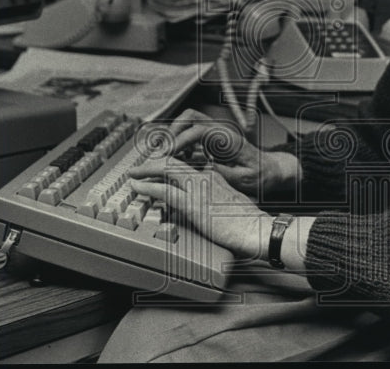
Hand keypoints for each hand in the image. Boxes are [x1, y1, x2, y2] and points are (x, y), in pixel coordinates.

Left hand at [130, 158, 269, 259]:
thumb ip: (215, 196)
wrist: (256, 229)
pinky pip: (163, 189)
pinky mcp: (192, 204)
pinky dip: (146, 186)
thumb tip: (203, 203)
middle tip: (139, 167)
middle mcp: (204, 176)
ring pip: (165, 168)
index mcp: (214, 175)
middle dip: (153, 162)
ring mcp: (197, 188)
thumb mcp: (230, 201)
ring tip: (133, 174)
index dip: (168, 165)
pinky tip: (137, 186)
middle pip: (173, 160)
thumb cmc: (247, 221)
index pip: (185, 163)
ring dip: (145, 170)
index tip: (157, 170)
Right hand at [147, 108, 295, 197]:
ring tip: (162, 154)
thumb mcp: (244, 179)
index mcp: (229, 139)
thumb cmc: (260, 174)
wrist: (269, 169)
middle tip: (159, 152)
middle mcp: (221, 131)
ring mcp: (215, 133)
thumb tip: (202, 171)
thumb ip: (224, 174)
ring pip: (187, 123)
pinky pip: (189, 133)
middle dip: (171, 132)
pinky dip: (178, 142)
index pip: (199, 130)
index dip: (181, 140)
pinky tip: (177, 158)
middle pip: (189, 118)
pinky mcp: (211, 139)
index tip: (167, 154)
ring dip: (172, 135)